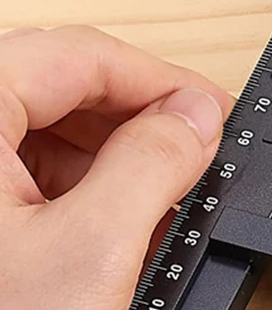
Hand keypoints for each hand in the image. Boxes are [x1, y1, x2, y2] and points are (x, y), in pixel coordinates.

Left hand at [0, 26, 231, 309]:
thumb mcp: (93, 255)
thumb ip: (154, 165)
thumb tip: (196, 118)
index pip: (76, 55)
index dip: (160, 79)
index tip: (210, 112)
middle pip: (56, 86)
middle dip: (137, 119)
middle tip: (195, 153)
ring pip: (41, 131)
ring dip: (111, 157)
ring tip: (161, 200)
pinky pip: (22, 176)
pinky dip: (79, 191)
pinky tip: (116, 228)